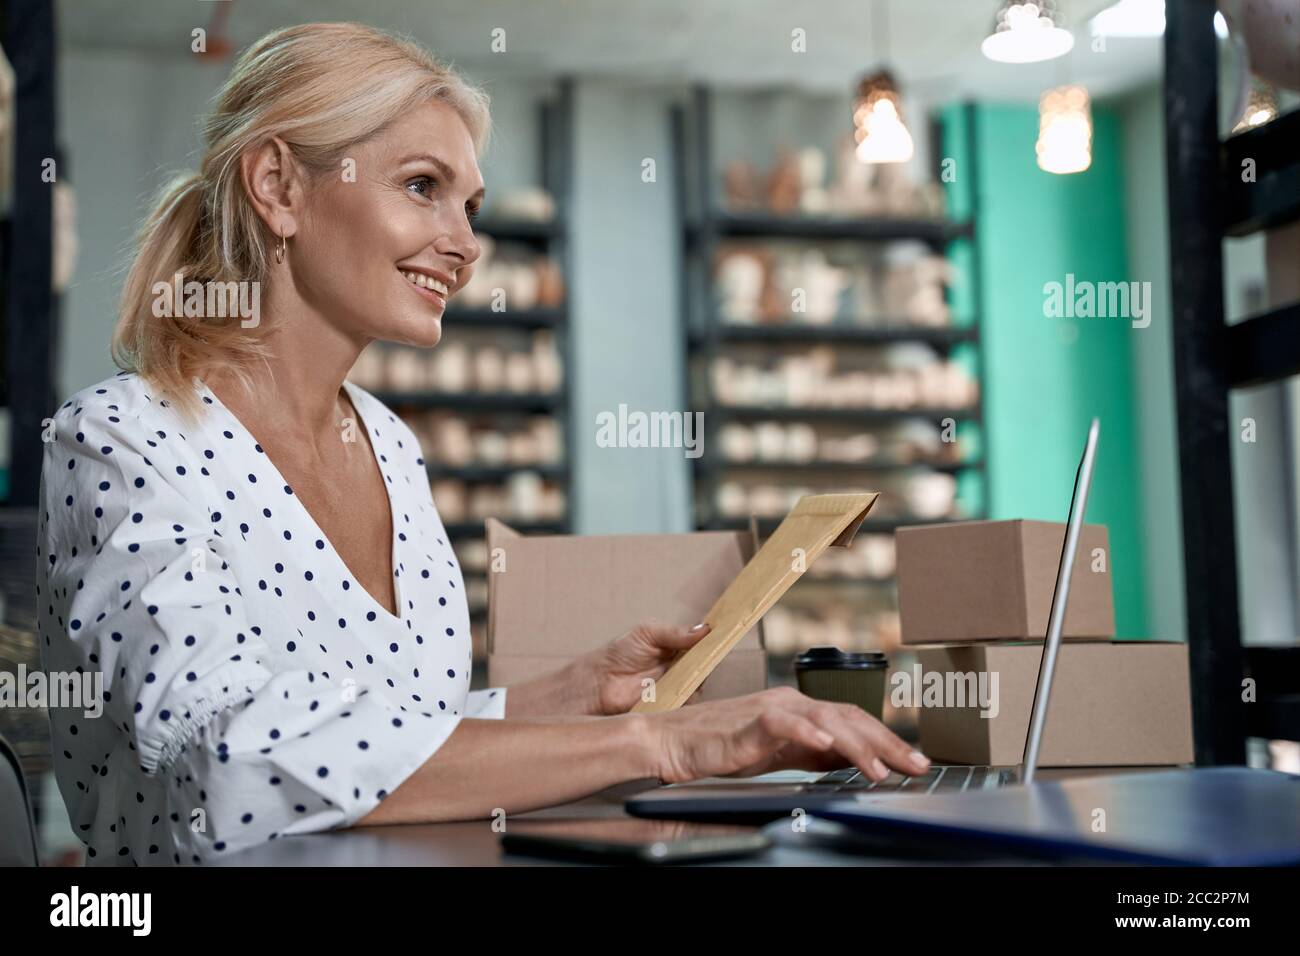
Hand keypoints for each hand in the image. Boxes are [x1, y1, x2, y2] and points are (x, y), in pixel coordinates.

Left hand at [576, 622, 711, 715]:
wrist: (598, 682)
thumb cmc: (619, 653)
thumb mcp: (647, 633)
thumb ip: (675, 632)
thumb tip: (705, 628)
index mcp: (678, 647)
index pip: (704, 644)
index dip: (713, 640)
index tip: (723, 636)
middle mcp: (682, 667)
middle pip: (706, 664)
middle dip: (707, 660)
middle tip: (703, 656)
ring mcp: (678, 687)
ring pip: (700, 684)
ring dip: (697, 678)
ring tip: (687, 671)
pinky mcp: (672, 706)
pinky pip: (688, 704)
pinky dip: (688, 697)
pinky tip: (681, 690)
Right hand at [645, 685, 929, 783]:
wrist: (673, 742)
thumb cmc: (721, 748)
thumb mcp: (778, 754)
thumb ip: (811, 753)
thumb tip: (850, 760)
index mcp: (799, 709)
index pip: (853, 720)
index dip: (887, 740)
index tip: (914, 762)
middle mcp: (790, 703)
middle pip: (849, 718)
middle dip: (887, 742)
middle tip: (916, 765)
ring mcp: (771, 709)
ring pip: (825, 720)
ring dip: (857, 745)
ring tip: (880, 769)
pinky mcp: (749, 723)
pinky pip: (782, 724)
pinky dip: (807, 733)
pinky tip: (827, 747)